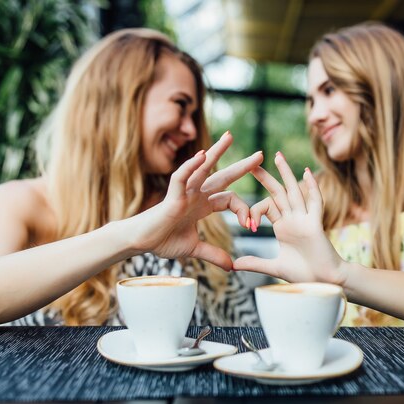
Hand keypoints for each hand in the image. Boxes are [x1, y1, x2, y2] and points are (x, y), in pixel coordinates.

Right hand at [134, 132, 262, 269]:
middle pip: (223, 177)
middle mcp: (196, 195)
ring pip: (203, 168)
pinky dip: (191, 166)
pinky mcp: (172, 195)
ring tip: (229, 137)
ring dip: (217, 152)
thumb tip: (232, 266)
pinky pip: (182, 177)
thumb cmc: (164, 241)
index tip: (251, 226)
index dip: (243, 210)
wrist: (142, 243)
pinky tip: (202, 155)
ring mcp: (185, 192)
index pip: (230, 199)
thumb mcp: (195, 249)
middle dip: (242, 166)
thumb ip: (213, 254)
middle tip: (260, 155)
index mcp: (203, 205)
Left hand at [233, 152, 344, 283]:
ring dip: (286, 173)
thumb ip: (255, 264)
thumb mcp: (275, 267)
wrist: (325, 283)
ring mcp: (305, 219)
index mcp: (283, 226)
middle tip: (252, 162)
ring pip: (294, 192)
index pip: (266, 207)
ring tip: (277, 156)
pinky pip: (315, 202)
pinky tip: (306, 173)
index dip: (254, 212)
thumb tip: (234, 265)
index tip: (249, 225)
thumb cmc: (305, 274)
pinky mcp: (316, 224)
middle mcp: (293, 219)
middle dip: (266, 177)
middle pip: (278, 192)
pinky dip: (312, 187)